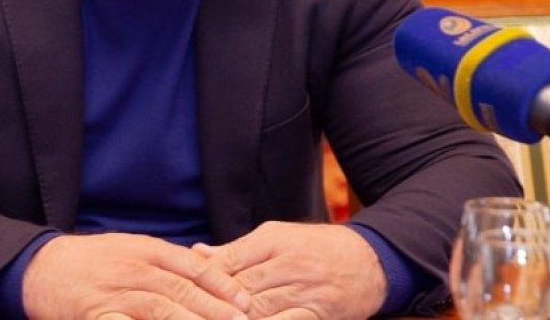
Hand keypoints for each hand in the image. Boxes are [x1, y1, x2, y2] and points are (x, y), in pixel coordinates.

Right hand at [22, 232, 252, 319]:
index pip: (192, 266)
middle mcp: (133, 268)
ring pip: (160, 309)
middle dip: (215, 309)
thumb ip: (163, 262)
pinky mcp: (95, 314)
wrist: (40, 266)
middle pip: (181, 289)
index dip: (221, 284)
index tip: (245, 301)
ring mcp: (114, 292)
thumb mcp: (129, 249)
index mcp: (145, 249)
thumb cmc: (91, 261)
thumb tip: (205, 274)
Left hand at [195, 222, 385, 319]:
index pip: (230, 263)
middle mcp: (289, 266)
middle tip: (186, 313)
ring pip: (260, 311)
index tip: (180, 292)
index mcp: (273, 242)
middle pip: (241, 289)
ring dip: (235, 317)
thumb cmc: (315, 247)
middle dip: (213, 305)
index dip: (204, 281)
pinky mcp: (319, 315)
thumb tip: (197, 253)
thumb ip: (236, 250)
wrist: (370, 261)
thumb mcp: (276, 237)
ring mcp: (305, 292)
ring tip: (209, 319)